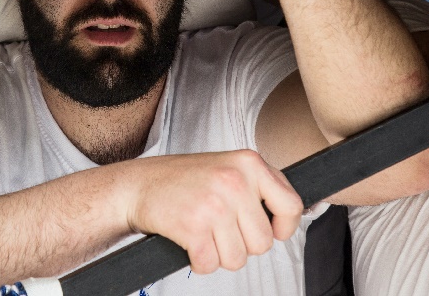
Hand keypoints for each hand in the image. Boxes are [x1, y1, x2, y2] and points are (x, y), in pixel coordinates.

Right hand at [117, 150, 302, 273]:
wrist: (137, 185)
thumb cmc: (183, 179)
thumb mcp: (228, 167)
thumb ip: (260, 186)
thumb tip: (292, 216)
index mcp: (249, 163)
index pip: (292, 205)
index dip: (283, 227)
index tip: (271, 230)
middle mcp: (235, 181)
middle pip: (263, 243)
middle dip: (242, 245)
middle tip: (220, 229)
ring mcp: (214, 204)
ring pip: (238, 258)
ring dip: (219, 255)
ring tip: (204, 233)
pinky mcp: (193, 227)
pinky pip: (210, 264)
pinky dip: (199, 261)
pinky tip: (190, 242)